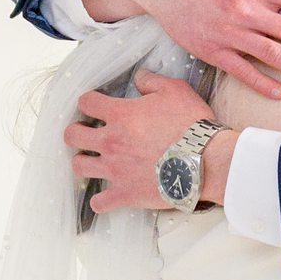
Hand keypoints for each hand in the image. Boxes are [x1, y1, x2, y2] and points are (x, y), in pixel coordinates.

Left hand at [64, 70, 234, 214]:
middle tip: (86, 133)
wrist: (207, 161)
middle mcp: (111, 141)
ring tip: (92, 161)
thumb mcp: (175, 90)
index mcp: (120, 115)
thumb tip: (139, 77)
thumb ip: (151, 81)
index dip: (88, 102)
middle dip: (76, 132)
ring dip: (83, 162)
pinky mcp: (125, 194)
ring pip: (79, 166)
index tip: (94, 106)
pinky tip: (105, 196)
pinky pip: (99, 202)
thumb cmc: (192, 125)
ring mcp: (115, 169)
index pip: (86, 102)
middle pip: (72, 135)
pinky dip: (99, 200)